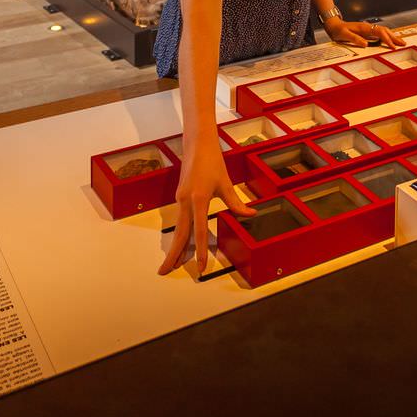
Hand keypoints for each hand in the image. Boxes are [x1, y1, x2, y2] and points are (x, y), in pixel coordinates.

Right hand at [157, 146, 253, 276]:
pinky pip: (179, 221)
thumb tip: (251, 214)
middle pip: (179, 234)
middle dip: (173, 255)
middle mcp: (185, 202)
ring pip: (177, 229)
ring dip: (174, 247)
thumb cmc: (212, 161)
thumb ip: (236, 203)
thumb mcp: (226, 183)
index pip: (199, 231)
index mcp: (198, 199)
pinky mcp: (180, 198)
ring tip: (171, 264)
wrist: (197, 144)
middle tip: (165, 272)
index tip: (200, 267)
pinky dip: (179, 235)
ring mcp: (180, 200)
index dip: (200, 250)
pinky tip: (180, 244)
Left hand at [327, 16, 405, 48]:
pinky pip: (380, 34)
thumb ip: (355, 39)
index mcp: (364, 27)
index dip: (387, 39)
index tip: (392, 46)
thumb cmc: (338, 31)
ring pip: (384, 31)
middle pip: (385, 31)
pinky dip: (387, 37)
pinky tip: (391, 41)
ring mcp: (368, 29)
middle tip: (403, 44)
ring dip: (393, 36)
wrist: (334, 25)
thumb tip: (366, 44)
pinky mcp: (368, 32)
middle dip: (395, 37)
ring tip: (401, 43)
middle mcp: (368, 27)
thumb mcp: (344, 35)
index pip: (379, 32)